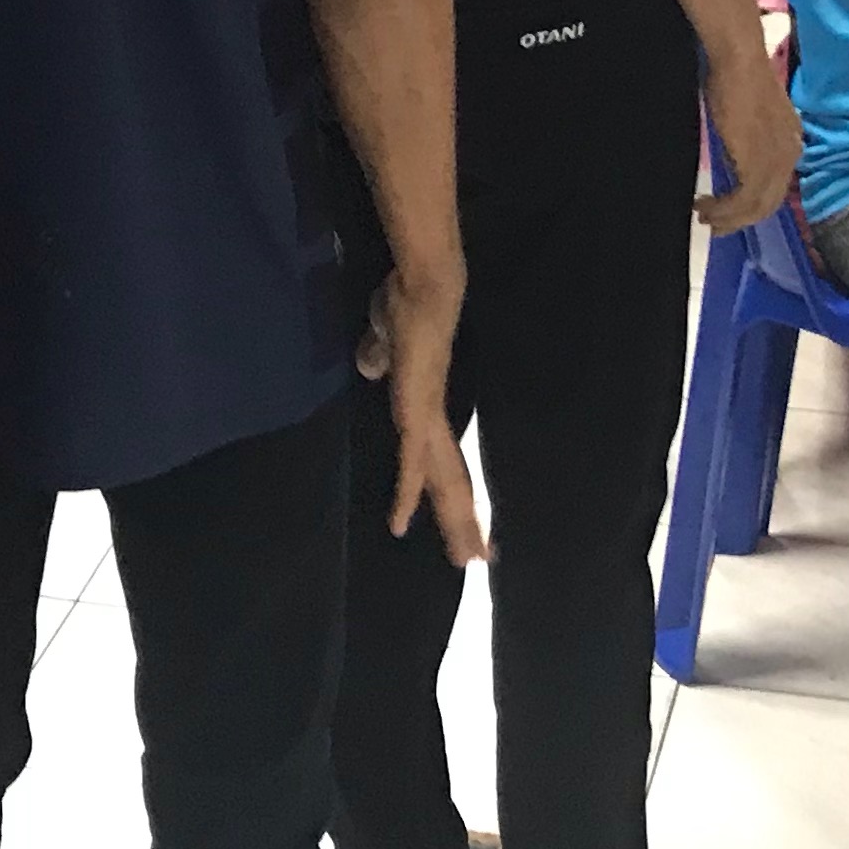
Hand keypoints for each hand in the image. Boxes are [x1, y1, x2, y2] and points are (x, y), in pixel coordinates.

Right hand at [358, 265, 483, 566]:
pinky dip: (408, 493)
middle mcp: (434, 419)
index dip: (452, 491)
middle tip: (477, 560)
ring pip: (445, 480)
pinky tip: (401, 521)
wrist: (423, 289)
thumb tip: (372, 367)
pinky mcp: (417, 411)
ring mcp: (428, 417)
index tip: (467, 521)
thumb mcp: (385, 338)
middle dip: (463, 521)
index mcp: (428, 408)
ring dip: (454, 518)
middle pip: (452, 480)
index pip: (444, 461)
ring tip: (468, 556)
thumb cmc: (404, 305)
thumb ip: (379, 355)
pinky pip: (412, 462)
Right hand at [699, 46, 800, 237]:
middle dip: (740, 219)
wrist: (738, 64)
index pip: (776, 183)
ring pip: (756, 207)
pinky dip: (723, 210)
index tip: (728, 210)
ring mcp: (777, 161)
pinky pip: (742, 201)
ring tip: (703, 217)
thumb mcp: (746, 114)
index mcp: (791, 140)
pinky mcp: (759, 166)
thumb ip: (748, 139)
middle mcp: (790, 154)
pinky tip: (704, 207)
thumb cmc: (736, 77)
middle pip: (769, 202)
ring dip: (728, 217)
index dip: (753, 202)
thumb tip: (733, 159)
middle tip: (714, 225)